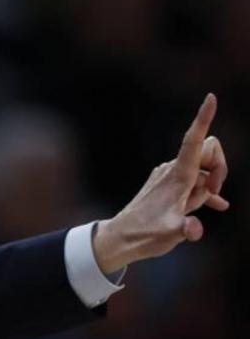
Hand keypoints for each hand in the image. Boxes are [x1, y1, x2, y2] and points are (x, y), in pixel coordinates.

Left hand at [93, 93, 230, 274]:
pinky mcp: (167, 187)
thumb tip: (194, 229)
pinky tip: (218, 204)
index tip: (211, 98)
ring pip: (202, 170)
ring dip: (208, 187)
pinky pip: (194, 182)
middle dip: (219, 169)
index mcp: (177, 176)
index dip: (203, 118)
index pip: (193, 141)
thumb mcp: (169, 234)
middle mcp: (173, 171)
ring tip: (195, 209)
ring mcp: (170, 178)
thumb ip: (186, 230)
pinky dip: (205, 192)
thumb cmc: (143, 235)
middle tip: (213, 194)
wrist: (119, 240)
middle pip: (207, 152)